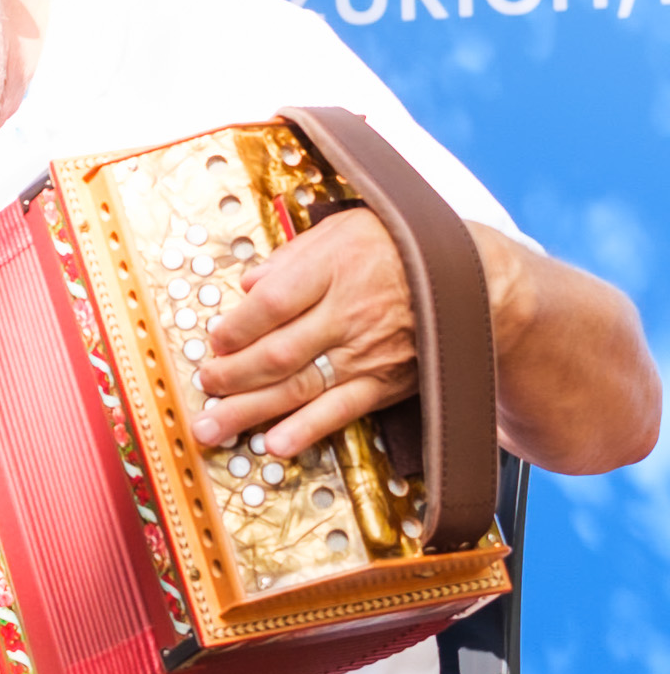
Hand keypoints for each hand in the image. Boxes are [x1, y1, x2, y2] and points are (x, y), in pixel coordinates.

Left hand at [196, 209, 415, 460]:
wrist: (470, 281)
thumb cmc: (399, 250)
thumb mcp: (346, 230)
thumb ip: (293, 256)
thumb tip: (248, 283)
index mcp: (335, 268)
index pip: (271, 303)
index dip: (235, 327)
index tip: (214, 340)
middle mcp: (348, 314)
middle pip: (276, 352)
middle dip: (230, 375)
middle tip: (203, 384)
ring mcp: (365, 353)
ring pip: (298, 387)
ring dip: (249, 411)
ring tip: (212, 427)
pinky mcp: (383, 383)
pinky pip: (340, 411)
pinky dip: (306, 430)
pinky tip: (275, 443)